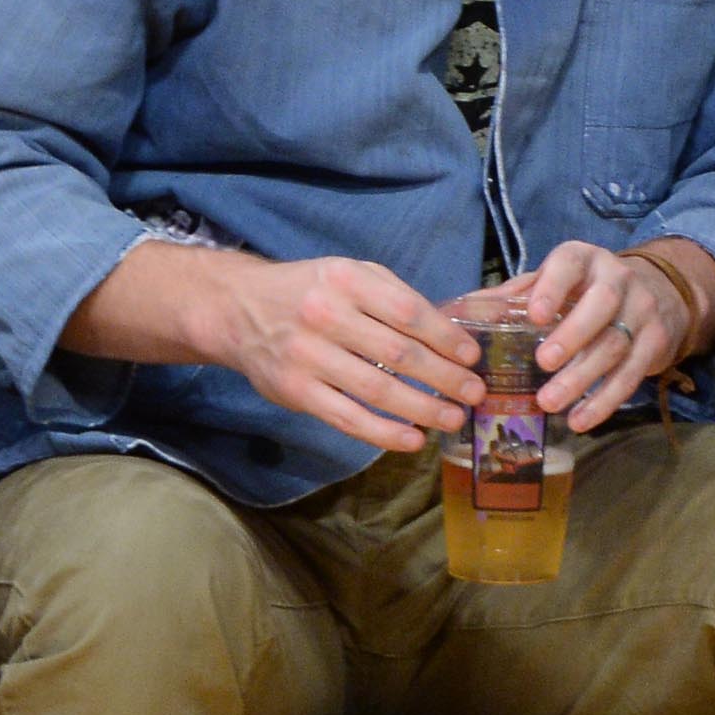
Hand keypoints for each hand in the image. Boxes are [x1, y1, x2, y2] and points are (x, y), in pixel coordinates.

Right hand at [208, 255, 484, 450]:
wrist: (240, 308)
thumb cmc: (311, 291)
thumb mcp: (351, 274)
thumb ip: (394, 298)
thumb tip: (449, 337)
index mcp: (348, 280)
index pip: (408, 312)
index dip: (446, 337)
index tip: (472, 357)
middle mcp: (326, 315)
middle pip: (399, 353)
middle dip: (444, 377)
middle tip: (475, 393)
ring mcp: (308, 356)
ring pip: (377, 390)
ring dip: (423, 408)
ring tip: (453, 418)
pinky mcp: (295, 391)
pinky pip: (347, 418)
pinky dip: (384, 433)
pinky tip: (413, 439)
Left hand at [511, 242, 687, 433]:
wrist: (658, 292)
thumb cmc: (587, 290)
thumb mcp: (556, 282)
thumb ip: (517, 295)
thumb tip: (464, 312)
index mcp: (585, 260)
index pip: (569, 265)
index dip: (552, 288)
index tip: (533, 316)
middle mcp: (618, 279)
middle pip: (602, 304)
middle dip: (573, 334)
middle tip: (543, 363)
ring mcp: (642, 310)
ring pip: (615, 344)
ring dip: (582, 378)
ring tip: (549, 403)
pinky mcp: (656, 342)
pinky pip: (632, 375)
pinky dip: (605, 401)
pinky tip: (580, 420)